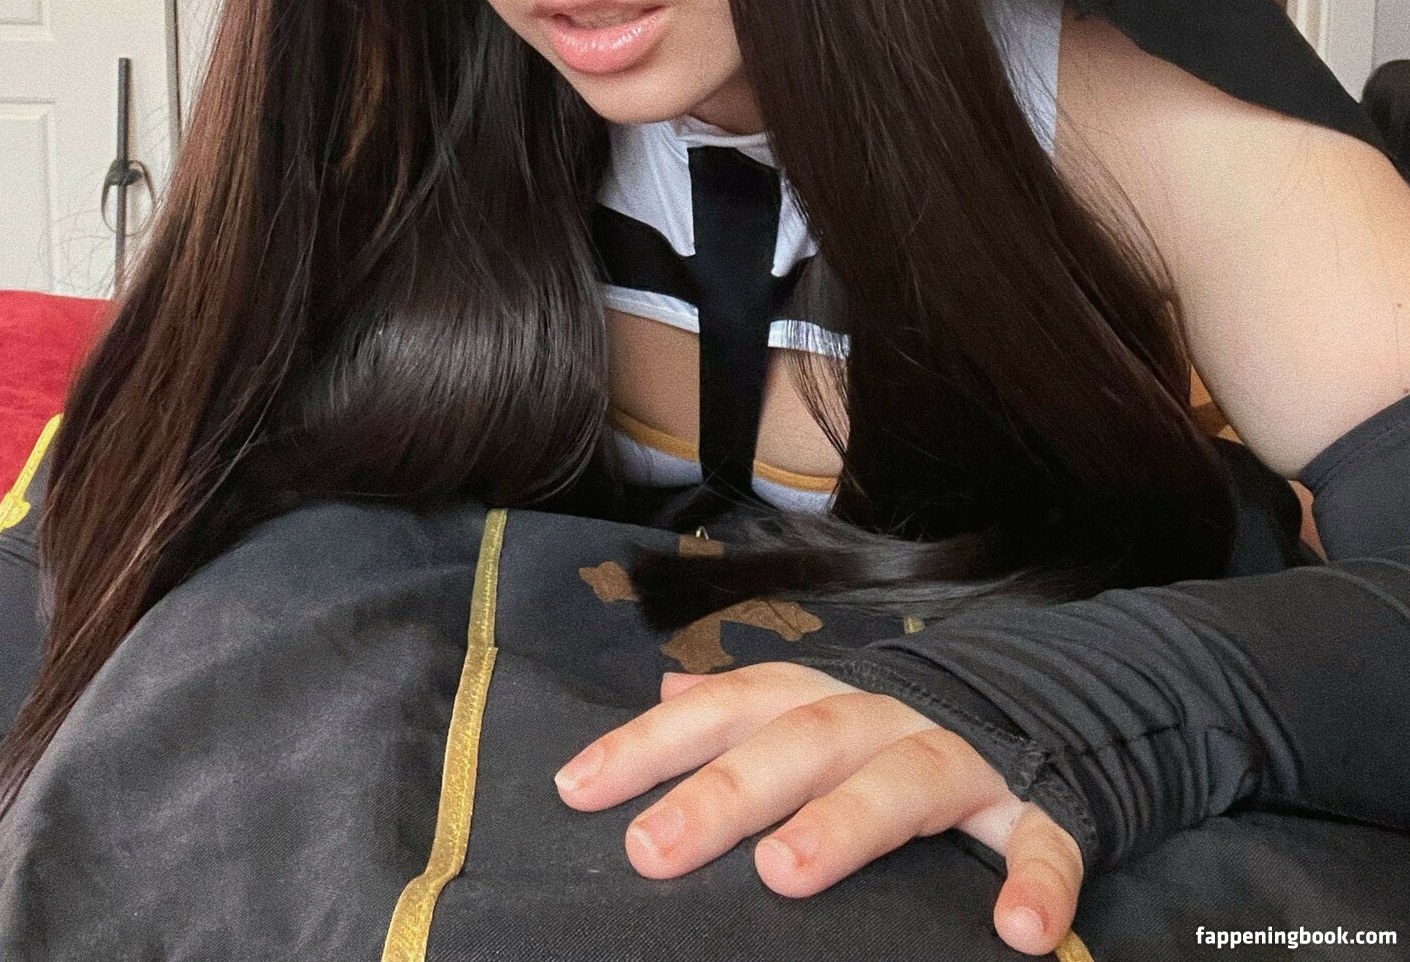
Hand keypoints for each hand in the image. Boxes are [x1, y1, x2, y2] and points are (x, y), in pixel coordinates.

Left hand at [554, 661, 1083, 955]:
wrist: (1041, 700)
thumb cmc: (892, 729)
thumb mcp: (814, 708)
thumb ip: (741, 709)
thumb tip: (665, 688)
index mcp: (824, 702)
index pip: (727, 709)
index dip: (651, 743)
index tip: (577, 791)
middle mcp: (885, 720)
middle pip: (801, 742)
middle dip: (726, 792)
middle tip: (653, 850)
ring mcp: (964, 761)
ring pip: (904, 781)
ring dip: (846, 823)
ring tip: (785, 873)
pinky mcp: (1037, 810)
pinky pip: (1042, 841)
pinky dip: (1036, 881)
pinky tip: (1015, 931)